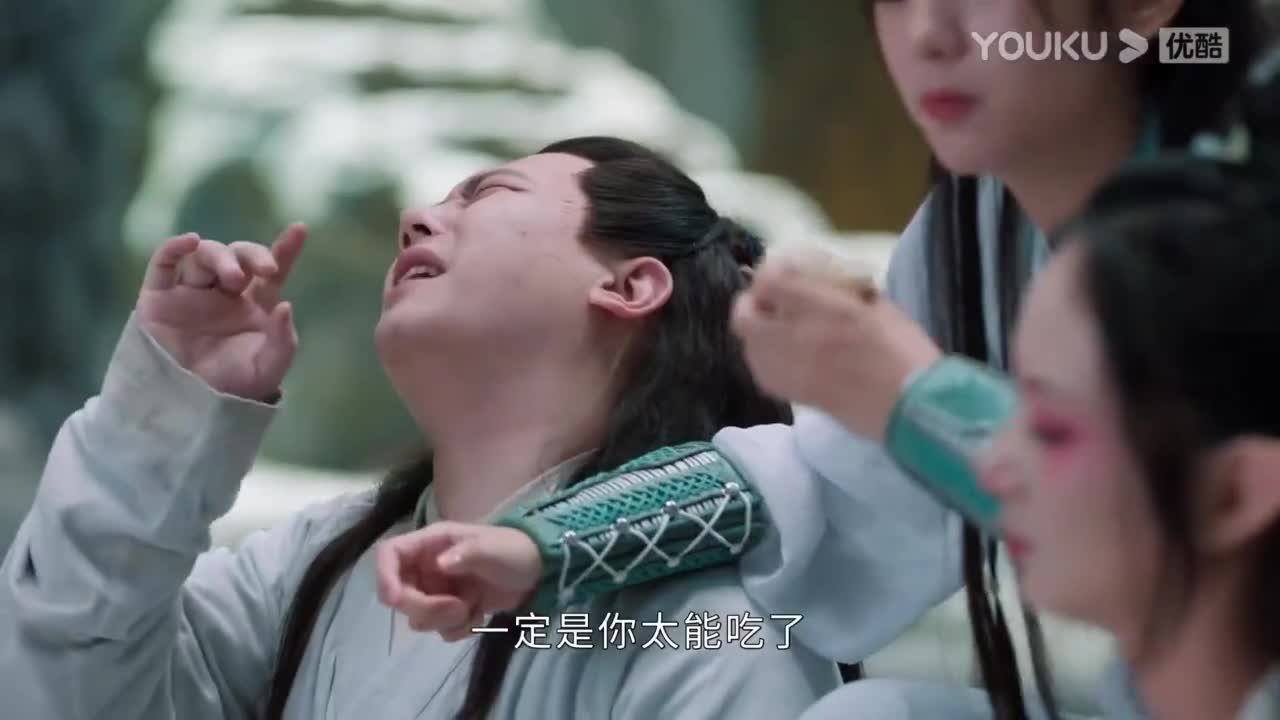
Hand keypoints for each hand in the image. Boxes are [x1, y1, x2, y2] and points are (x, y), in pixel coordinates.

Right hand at [135, 225, 306, 401]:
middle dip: (251, 255)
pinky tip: (189, 240)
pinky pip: (163, 264)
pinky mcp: (159, 298)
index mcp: (255, 305)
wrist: (191, 408)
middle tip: (263, 271)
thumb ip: (283, 339)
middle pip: (238, 256)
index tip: (300, 230)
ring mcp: (191, 293)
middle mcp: (224, 293)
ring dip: (221, 258)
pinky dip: (174, 247)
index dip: (286, 248)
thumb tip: (285, 306)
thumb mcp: (269, 367)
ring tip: (232, 279)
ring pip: (204, 255)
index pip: (272, 271)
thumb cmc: (235, 388)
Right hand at [375, 522, 541, 640]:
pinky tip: (478, 617)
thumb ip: (467, 554)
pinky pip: (438, 629)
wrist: (538, 573)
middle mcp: (427, 566)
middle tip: (458, 609)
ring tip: (473, 609)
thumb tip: (439, 564)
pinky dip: (458, 629)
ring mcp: (436, 590)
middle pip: (399, 594)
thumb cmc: (514, 551)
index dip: (384, 576)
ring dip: (445, 621)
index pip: (390, 553)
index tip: (397, 600)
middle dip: (427, 608)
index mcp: (432, 543)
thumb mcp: (493, 548)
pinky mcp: (449, 610)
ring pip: (418, 617)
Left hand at [731, 258, 940, 441]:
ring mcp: (790, 370)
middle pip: (744, 317)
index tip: (779, 272)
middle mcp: (796, 338)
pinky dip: (764, 359)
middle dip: (751, 304)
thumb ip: (846, 291)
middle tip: (768, 301)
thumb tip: (826, 283)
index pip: (770, 282)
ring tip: (775, 329)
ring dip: (756, 333)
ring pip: (748, 347)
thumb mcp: (880, 306)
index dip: (768, 274)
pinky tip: (784, 356)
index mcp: (823, 309)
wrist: (911, 406)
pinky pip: (762, 372)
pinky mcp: (793, 395)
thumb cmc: (905, 351)